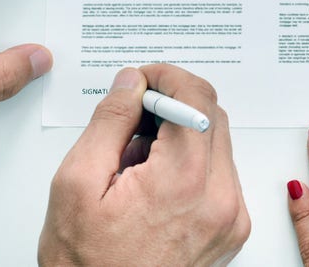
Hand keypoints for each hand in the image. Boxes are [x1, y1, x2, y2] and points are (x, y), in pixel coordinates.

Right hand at [39, 64, 250, 265]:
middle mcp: (220, 200)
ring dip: (180, 139)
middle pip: (211, 117)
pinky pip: (219, 176)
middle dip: (172, 105)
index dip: (166, 76)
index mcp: (183, 182)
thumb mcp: (77, 183)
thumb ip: (110, 121)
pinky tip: (152, 188)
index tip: (143, 80)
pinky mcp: (231, 231)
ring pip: (215, 144)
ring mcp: (230, 219)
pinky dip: (190, 168)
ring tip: (135, 168)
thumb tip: (131, 84)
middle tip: (131, 121)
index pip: (196, 96)